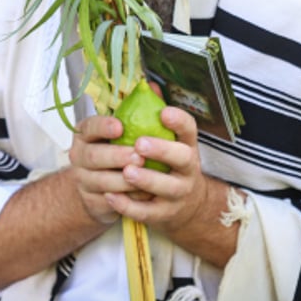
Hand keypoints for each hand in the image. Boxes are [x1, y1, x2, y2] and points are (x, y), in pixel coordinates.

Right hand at [67, 114, 142, 225]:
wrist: (105, 188)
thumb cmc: (119, 150)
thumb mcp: (125, 131)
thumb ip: (138, 109)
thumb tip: (152, 86)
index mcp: (85, 134)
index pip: (89, 127)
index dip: (103, 126)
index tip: (120, 126)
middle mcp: (79, 156)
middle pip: (94, 156)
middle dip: (117, 156)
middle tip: (140, 157)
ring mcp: (83, 180)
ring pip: (102, 181)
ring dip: (125, 181)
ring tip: (145, 177)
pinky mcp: (92, 203)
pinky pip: (110, 202)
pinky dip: (128, 200)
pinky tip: (144, 195)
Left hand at [105, 106, 210, 236]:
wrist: (182, 208)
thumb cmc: (167, 166)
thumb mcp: (166, 141)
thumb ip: (154, 115)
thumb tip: (148, 85)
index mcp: (187, 146)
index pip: (190, 130)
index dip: (179, 121)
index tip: (163, 112)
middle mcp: (188, 170)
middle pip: (183, 158)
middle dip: (162, 150)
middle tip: (139, 144)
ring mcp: (178, 194)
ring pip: (166, 188)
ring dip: (146, 179)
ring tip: (126, 171)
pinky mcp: (164, 215)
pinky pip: (146, 212)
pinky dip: (128, 205)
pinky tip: (110, 195)